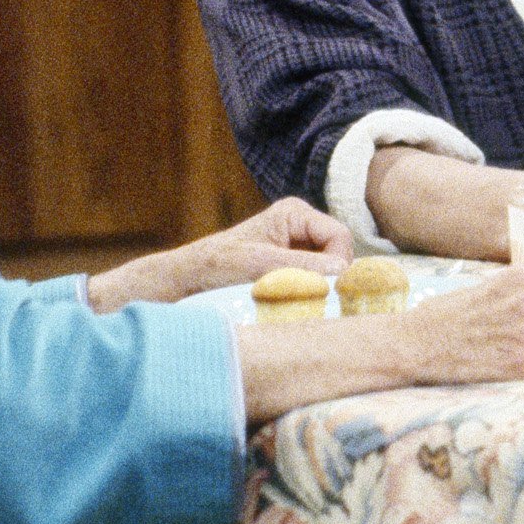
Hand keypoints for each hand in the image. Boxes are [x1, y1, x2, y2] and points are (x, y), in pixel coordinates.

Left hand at [89, 197, 353, 310]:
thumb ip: (302, 266)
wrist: (179, 285)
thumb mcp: (258, 265)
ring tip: (291, 306)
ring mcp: (294, 252)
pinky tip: (286, 310)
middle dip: (326, 280)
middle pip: (338, 256)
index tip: (325, 293)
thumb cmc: (213, 268)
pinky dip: (304, 300)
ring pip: (326, 275)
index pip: (340, 238)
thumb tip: (344, 271)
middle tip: (308, 303)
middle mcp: (298, 229)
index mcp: (294, 213)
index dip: (339, 265)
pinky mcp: (287, 274)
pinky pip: (311, 287)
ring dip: (314, 292)